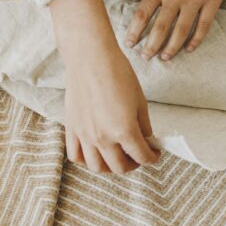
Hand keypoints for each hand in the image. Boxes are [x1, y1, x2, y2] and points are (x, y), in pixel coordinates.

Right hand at [51, 0, 159, 173]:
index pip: (142, 156)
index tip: (154, 154)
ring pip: (96, 167)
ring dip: (110, 167)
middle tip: (137, 155)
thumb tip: (146, 140)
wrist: (91, 58)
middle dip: (133, 164)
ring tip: (117, 156)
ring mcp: (84, 135)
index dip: (152, 158)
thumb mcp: (140, 100)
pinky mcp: (71, 128)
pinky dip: (86, 160)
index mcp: (124, 130)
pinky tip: (95, 152)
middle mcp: (103, 138)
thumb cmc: (118, 74)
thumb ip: (143, 125)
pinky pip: (75, 155)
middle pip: (119, 167)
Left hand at [125, 0, 225, 60]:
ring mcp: (194, 0)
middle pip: (160, 28)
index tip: (129, 43)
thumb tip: (154, 5)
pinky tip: (189, 48)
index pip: (143, 14)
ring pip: (180, 32)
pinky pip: (202, 27)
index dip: (134, 32)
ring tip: (165, 57)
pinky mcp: (212, 2)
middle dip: (151, 46)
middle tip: (146, 57)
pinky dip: (195, 40)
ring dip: (171, 48)